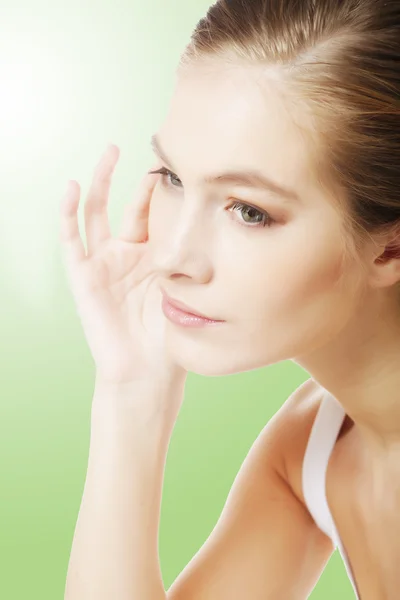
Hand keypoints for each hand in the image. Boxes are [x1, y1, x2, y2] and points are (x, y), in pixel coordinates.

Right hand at [60, 144, 186, 389]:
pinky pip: (71, 241)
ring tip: (110, 152)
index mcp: (152, 259)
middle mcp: (127, 256)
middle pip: (127, 207)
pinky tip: (70, 186)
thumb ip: (189, 261)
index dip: (163, 190)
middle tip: (149, 151)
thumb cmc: (169, 335)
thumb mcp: (183, 289)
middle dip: (136, 179)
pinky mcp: (83, 277)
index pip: (155, 215)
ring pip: (96, 214)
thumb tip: (214, 222)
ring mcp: (103, 264)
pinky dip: (67, 213)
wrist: (147, 371)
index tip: (180, 163)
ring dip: (101, 183)